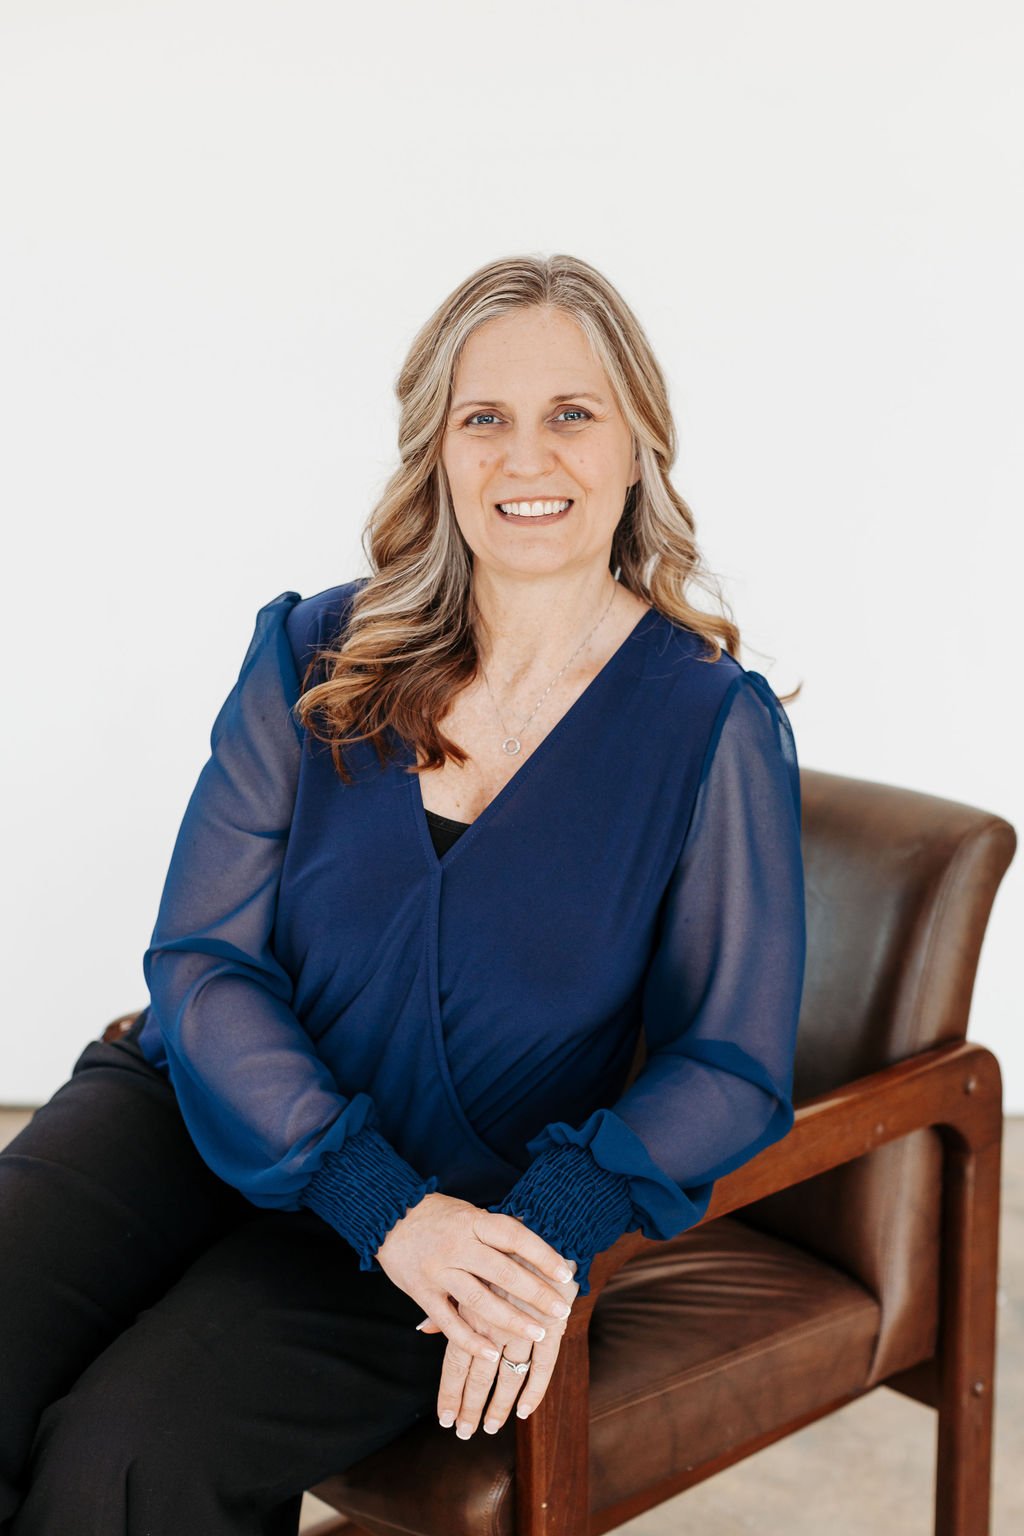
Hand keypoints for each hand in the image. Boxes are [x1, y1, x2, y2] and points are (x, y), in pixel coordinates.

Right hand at [374, 1191, 574, 1362]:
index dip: (542, 1254)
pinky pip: (449, 1321)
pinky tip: (492, 1353)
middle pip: (502, 1272)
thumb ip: (496, 1232)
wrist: (387, 1214)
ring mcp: (438, 1270)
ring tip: (538, 1334)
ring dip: (511, 1320)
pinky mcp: (422, 1292)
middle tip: (562, 1309)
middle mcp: (457, 1245)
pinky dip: (470, 1339)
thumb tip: (537, 1247)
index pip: (514, 1236)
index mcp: (473, 1221)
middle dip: (535, 1293)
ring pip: (479, 1301)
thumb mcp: (469, 1213)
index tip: (566, 1273)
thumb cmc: (437, 1214)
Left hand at [418, 1252, 578, 1437]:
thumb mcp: (467, 1270)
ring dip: (499, 1405)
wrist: (541, 1224)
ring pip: (508, 1376)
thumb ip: (448, 1304)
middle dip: (470, 1406)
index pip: (456, 1361)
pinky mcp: (552, 1324)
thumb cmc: (498, 1249)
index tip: (444, 1419)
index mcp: (471, 1309)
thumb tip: (421, 1328)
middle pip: (478, 1374)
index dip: (450, 1392)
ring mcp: (524, 1325)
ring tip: (490, 1428)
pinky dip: (534, 1390)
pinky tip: (523, 1410)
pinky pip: (543, 1365)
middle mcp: (494, 1321)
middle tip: (464, 1433)